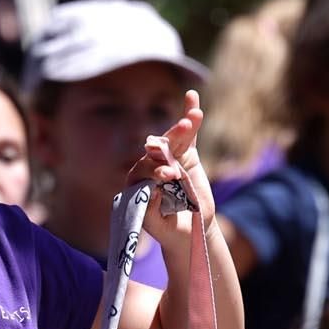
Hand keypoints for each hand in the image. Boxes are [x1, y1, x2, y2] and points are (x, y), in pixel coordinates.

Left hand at [131, 91, 216, 250]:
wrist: (186, 231)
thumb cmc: (167, 229)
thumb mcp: (156, 223)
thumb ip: (151, 208)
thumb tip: (154, 191)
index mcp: (136, 179)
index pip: (144, 169)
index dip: (156, 170)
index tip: (168, 176)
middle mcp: (150, 164)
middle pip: (158, 149)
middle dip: (168, 144)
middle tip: (180, 138)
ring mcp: (169, 157)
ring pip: (175, 139)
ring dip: (182, 128)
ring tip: (191, 118)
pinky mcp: (186, 155)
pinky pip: (188, 135)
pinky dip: (190, 115)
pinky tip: (192, 97)